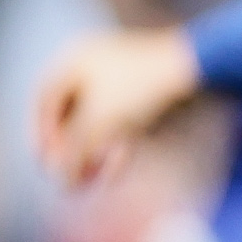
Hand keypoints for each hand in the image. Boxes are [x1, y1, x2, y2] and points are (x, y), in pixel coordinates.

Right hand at [31, 24, 207, 184]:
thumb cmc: (139, 90)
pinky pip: (123, 119)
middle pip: (73, 115)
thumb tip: (61, 183)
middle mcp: (96, 62)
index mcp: (75, 58)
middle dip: (73, 151)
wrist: (200, 68)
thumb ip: (72, 155)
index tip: (46, 163)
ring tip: (98, 180)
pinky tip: (119, 168)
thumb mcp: (96, 126)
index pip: (44, 101)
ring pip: (100, 121)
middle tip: (71, 179)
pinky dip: (118, 144)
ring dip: (95, 153)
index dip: (41, 136)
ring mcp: (123, 75)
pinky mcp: (148, 89)